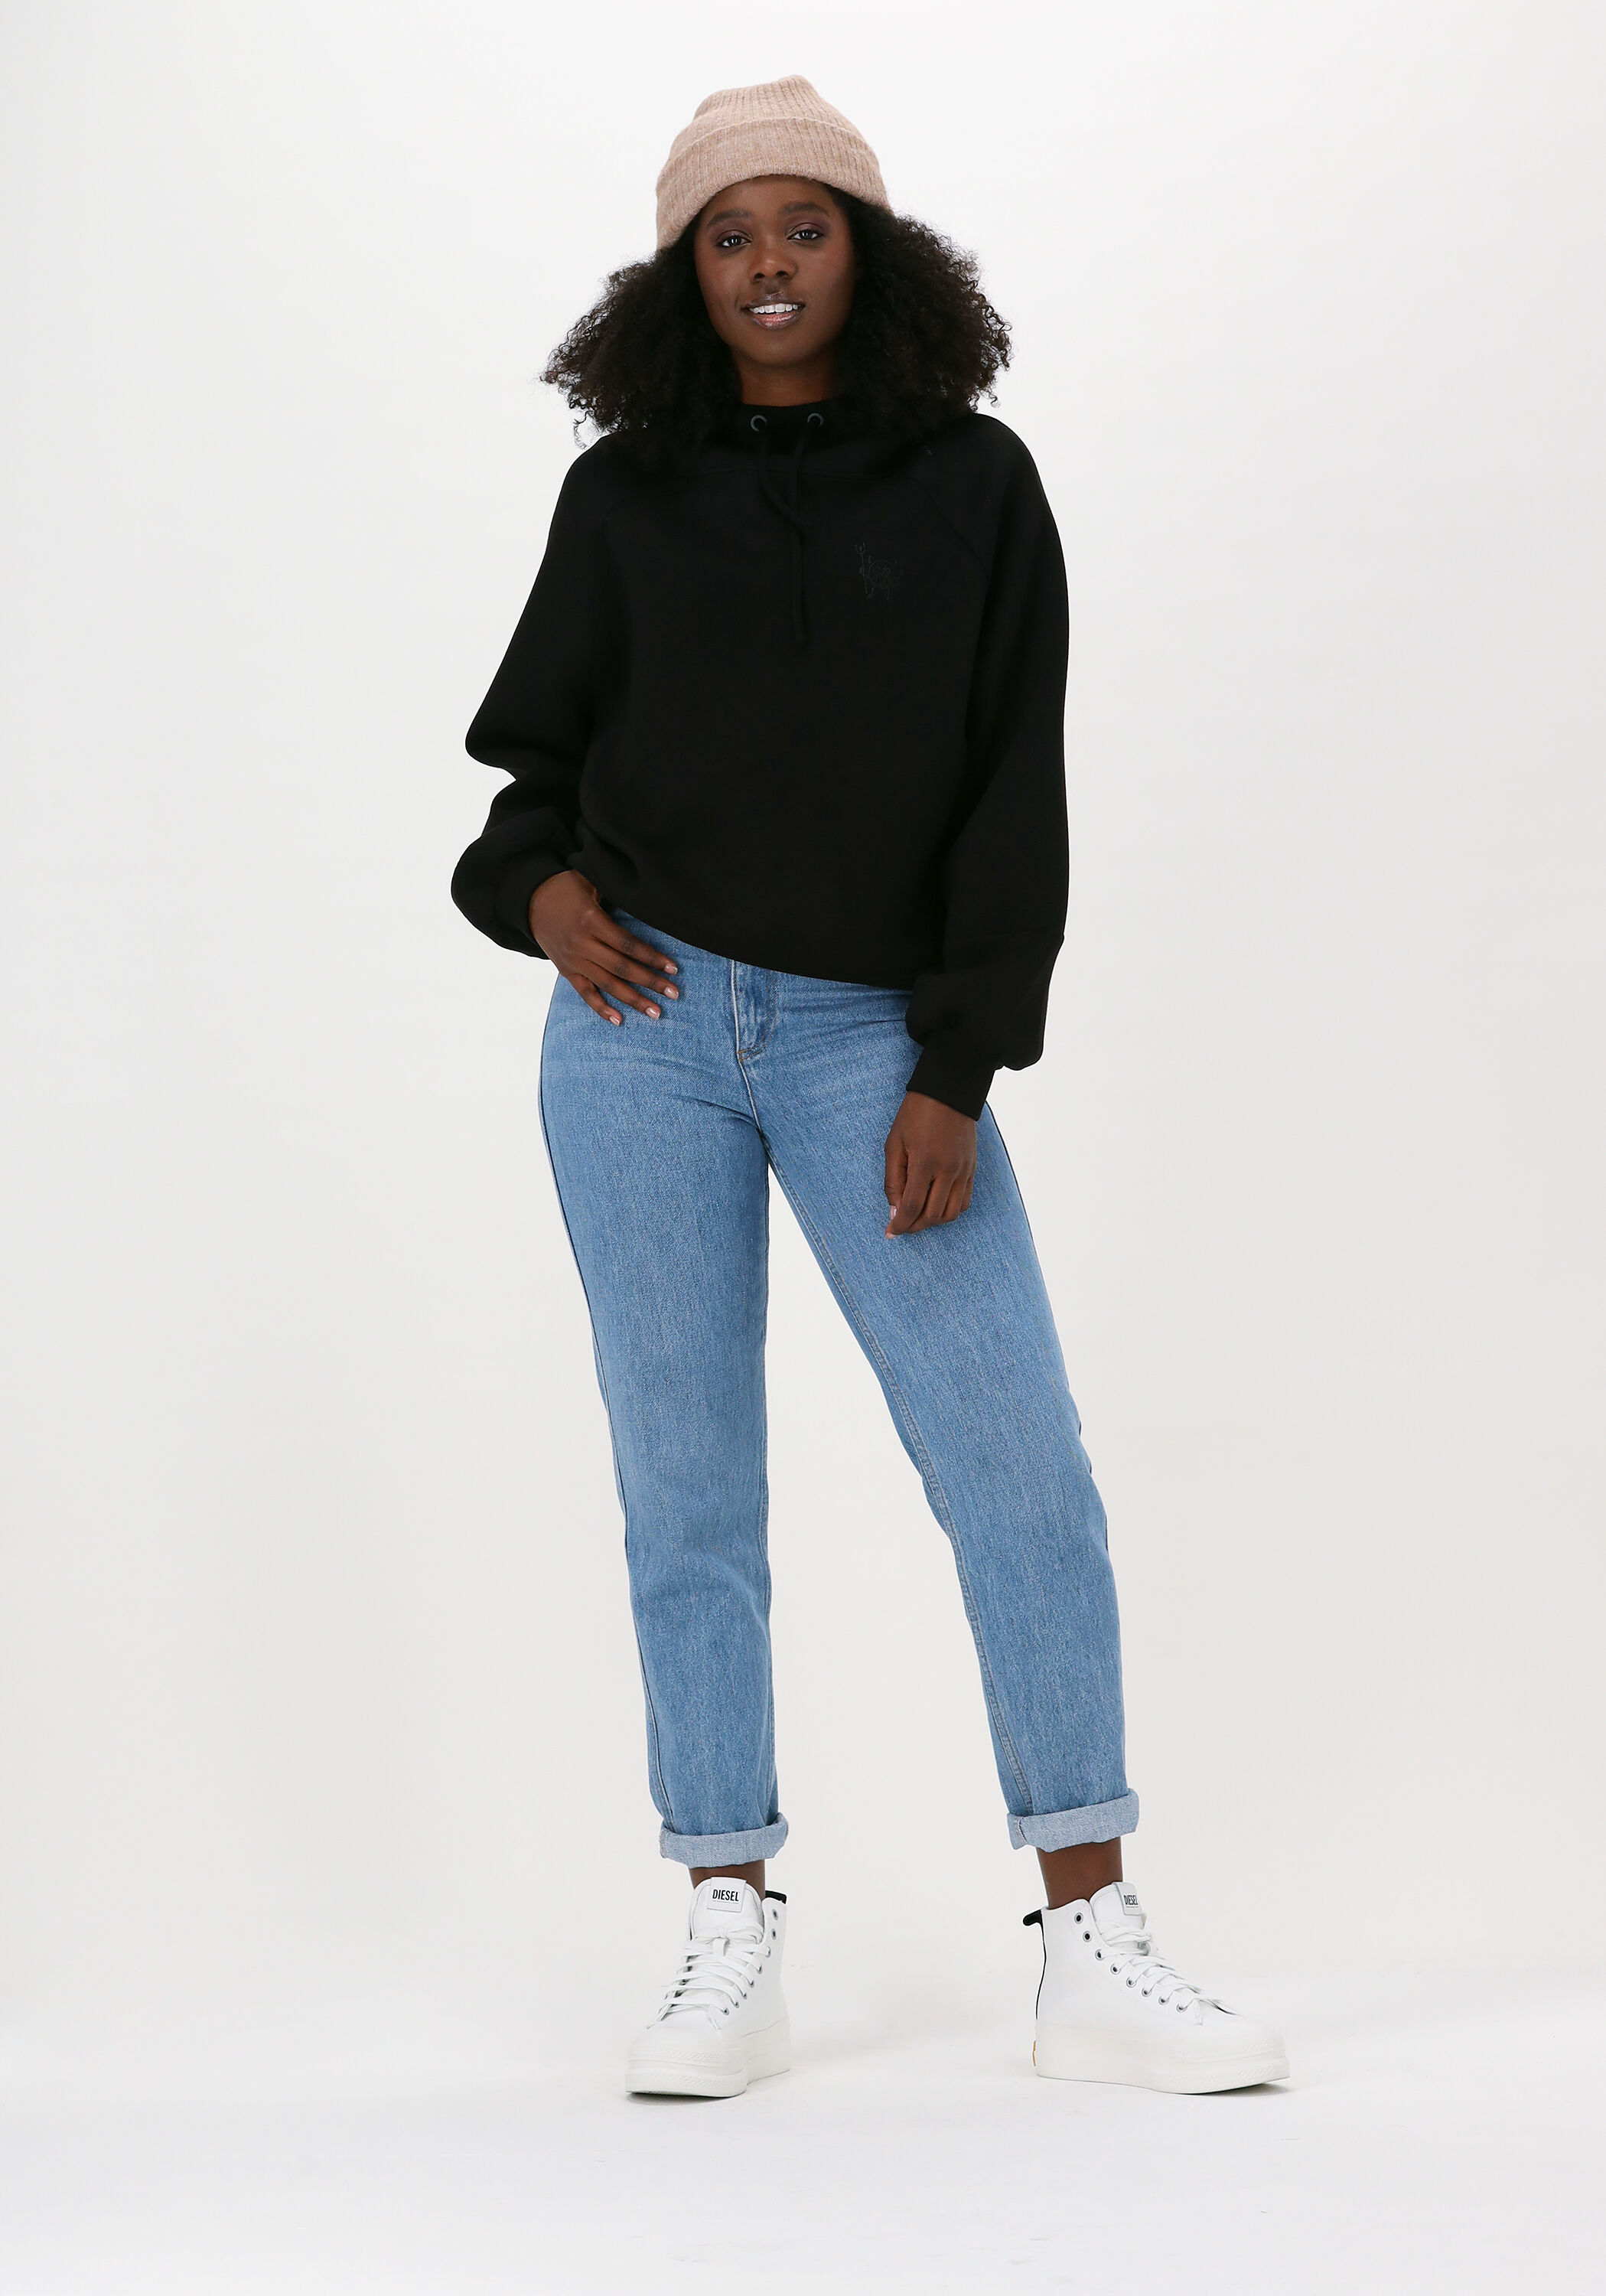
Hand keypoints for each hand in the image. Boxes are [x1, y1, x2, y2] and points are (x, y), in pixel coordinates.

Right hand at [529, 871, 678, 1022]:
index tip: (673, 968)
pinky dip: (600, 1008)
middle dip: (650, 982)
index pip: (628, 945)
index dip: (651, 957)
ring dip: (634, 1000)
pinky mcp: (566, 970)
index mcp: (591, 921)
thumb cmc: (566, 888)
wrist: (530, 900)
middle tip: (674, 994)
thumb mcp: (589, 882)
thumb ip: (614, 894)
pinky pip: (585, 993)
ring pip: (608, 984)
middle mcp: (582, 944)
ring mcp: (574, 960)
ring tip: (656, 1012)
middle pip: (622, 968)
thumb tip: (645, 899)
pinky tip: (619, 1020)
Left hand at [883, 1091, 976, 1235]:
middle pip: (932, 1215)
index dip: (900, 1224)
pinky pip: (964, 1201)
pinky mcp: (972, 1169)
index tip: (891, 1232)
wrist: (948, 1093)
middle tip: (901, 1225)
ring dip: (933, 1221)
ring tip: (917, 1217)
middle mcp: (948, 1170)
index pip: (912, 1206)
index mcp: (925, 1162)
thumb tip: (894, 1210)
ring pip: (951, 1213)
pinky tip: (936, 1206)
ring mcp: (964, 1170)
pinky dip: (950, 1211)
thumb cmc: (915, 1115)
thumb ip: (893, 1179)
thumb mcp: (894, 1144)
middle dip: (914, 1226)